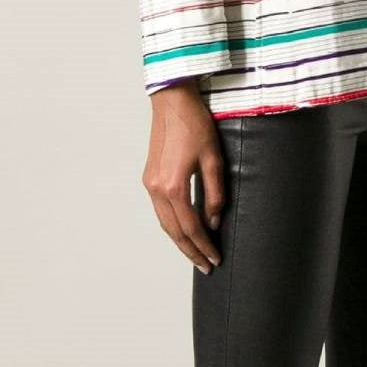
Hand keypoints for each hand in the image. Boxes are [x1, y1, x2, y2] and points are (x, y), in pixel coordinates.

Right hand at [142, 79, 224, 273]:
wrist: (172, 101)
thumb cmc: (195, 124)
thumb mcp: (213, 158)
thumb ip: (215, 193)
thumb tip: (214, 222)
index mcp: (174, 186)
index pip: (191, 228)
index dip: (204, 246)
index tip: (216, 259)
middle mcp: (158, 189)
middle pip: (174, 232)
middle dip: (191, 251)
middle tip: (206, 266)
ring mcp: (150, 183)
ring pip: (164, 223)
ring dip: (180, 241)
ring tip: (196, 253)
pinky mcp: (150, 177)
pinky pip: (160, 210)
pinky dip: (172, 225)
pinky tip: (183, 228)